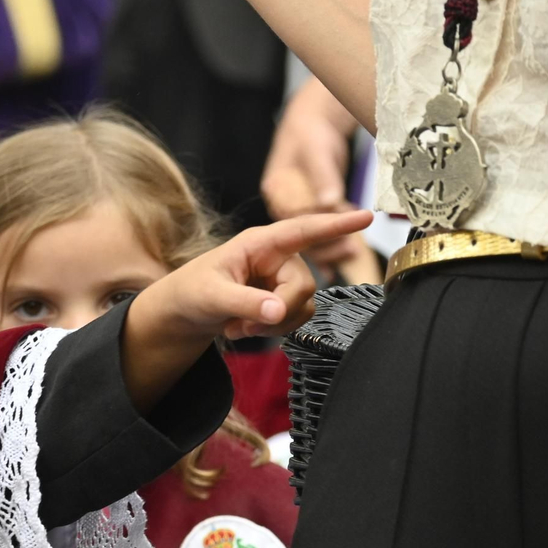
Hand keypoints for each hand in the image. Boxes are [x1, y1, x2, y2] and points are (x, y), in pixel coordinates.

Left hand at [121, 211, 372, 410]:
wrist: (182, 313)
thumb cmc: (189, 292)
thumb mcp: (210, 296)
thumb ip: (244, 303)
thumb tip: (276, 312)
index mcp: (259, 243)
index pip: (303, 230)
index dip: (334, 225)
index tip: (366, 216)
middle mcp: (277, 258)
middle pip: (306, 284)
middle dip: (280, 310)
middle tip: (245, 323)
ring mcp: (281, 280)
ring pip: (305, 305)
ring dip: (274, 324)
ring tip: (238, 325)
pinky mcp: (281, 300)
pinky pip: (297, 318)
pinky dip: (273, 330)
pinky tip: (244, 328)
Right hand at [262, 77, 356, 265]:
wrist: (310, 124)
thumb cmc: (310, 132)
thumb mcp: (316, 149)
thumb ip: (323, 176)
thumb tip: (330, 201)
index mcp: (276, 189)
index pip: (296, 215)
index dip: (318, 228)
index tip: (342, 237)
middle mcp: (280, 204)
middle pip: (299, 236)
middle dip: (325, 247)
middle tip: (352, 250)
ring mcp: (290, 212)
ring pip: (306, 243)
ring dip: (329, 251)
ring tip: (353, 253)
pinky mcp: (303, 216)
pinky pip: (312, 241)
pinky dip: (326, 252)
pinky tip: (337, 266)